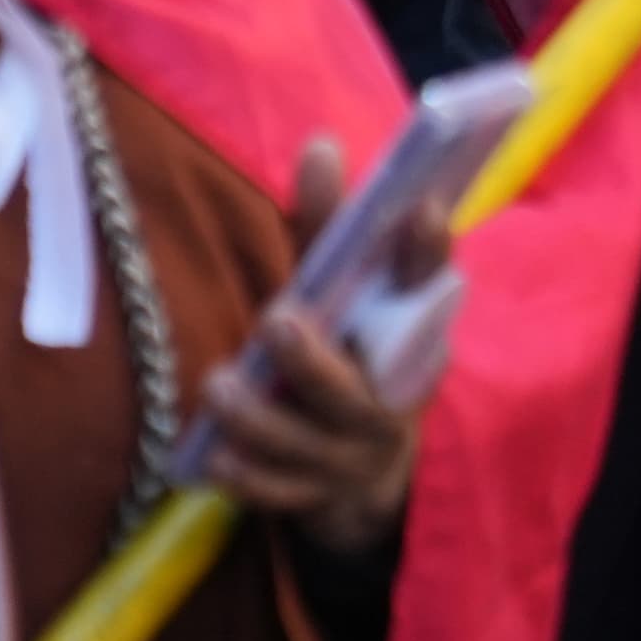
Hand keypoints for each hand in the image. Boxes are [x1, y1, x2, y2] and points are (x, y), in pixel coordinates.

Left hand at [202, 139, 445, 558]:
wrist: (369, 467)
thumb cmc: (353, 353)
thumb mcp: (350, 293)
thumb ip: (329, 229)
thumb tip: (316, 144)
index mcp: (412, 338)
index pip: (428, 288)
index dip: (426, 253)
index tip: (420, 208)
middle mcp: (389, 399)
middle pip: (353, 386)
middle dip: (314, 358)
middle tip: (276, 319)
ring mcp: (350, 455)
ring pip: (305, 445)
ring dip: (261, 419)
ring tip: (220, 386)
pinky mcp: (314, 496)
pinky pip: (279, 495)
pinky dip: (247, 477)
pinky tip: (212, 458)